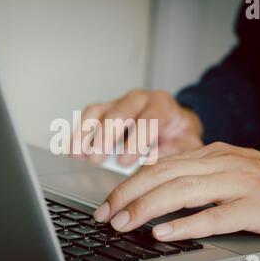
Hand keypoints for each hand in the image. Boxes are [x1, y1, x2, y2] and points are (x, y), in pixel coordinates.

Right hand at [70, 90, 203, 165]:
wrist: (174, 123)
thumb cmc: (178, 134)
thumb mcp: (187, 144)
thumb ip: (175, 152)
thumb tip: (154, 161)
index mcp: (162, 105)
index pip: (148, 119)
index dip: (135, 141)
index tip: (124, 161)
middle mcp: (139, 99)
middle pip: (119, 112)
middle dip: (106, 136)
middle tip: (98, 157)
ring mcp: (119, 102)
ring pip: (98, 111)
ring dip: (86, 133)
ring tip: (79, 154)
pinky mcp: (105, 109)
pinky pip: (88, 116)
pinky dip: (78, 133)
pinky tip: (73, 150)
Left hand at [93, 142, 259, 239]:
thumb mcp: (228, 171)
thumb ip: (196, 177)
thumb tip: (158, 191)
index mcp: (211, 155)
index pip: (160, 165)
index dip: (130, 183)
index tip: (109, 201)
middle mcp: (220, 164)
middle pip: (163, 175)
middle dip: (128, 194)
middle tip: (106, 214)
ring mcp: (237, 183)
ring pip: (182, 191)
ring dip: (147, 208)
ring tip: (124, 223)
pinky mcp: (254, 206)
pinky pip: (214, 215)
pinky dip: (186, 224)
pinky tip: (164, 233)